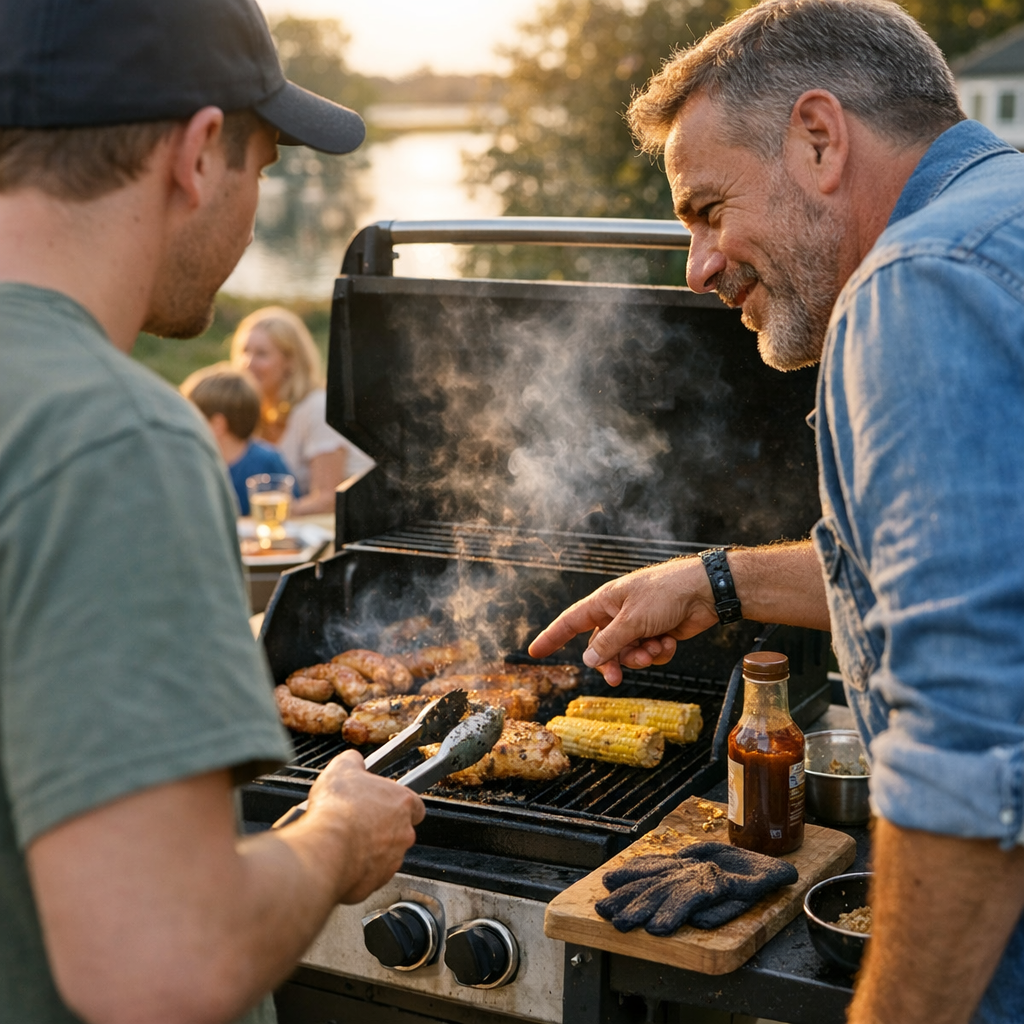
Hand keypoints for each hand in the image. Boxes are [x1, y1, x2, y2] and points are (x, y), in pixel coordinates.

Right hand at [306, 749, 424, 902]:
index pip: (415, 804)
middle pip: (398, 830)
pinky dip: (357, 868)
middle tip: (356, 821)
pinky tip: (339, 857)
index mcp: (402, 802)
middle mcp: (403, 833)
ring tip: (344, 840)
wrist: (325, 847)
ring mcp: (392, 860)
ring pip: (385, 854)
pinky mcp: (376, 882)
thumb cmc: (338, 809)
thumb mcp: (342, 768)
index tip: (383, 803)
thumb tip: (353, 759)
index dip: (398, 803)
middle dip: (379, 827)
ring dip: (368, 849)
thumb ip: (353, 761)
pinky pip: (369, 874)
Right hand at [528, 557, 719, 684]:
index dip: (552, 637)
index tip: (535, 652)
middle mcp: (618, 614)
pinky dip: (658, 652)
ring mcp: (638, 625)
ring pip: (627, 654)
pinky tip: (669, 641)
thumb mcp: (632, 620)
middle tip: (616, 679)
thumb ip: (609, 642)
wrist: (705, 591)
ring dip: (640, 656)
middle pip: (602, 647)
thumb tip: (588, 660)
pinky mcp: (658, 634)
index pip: (570, 621)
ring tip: (654, 647)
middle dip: (611, 662)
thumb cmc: (666, 594)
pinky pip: (649, 654)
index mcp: (605, 602)